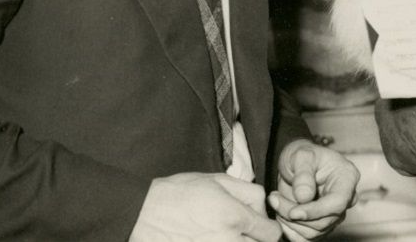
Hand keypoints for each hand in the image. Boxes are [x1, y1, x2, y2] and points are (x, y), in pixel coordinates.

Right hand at [130, 172, 281, 240]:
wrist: (143, 214)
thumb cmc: (180, 193)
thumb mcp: (218, 180)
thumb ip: (249, 192)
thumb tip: (263, 207)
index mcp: (235, 218)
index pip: (272, 234)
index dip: (268, 227)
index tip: (257, 223)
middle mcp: (228, 241)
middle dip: (255, 238)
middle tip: (240, 228)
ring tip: (223, 234)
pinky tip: (210, 239)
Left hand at [267, 139, 359, 240]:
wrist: (296, 164)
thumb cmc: (302, 156)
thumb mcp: (300, 154)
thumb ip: (303, 173)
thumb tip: (304, 197)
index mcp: (347, 177)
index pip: (337, 203)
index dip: (315, 211)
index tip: (293, 212)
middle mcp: (346, 199)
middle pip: (324, 221)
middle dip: (294, 214)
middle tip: (274, 197)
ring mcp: (335, 215)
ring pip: (313, 232)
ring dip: (289, 222)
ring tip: (276, 200)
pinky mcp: (322, 226)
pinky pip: (306, 239)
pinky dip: (290, 230)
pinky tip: (281, 213)